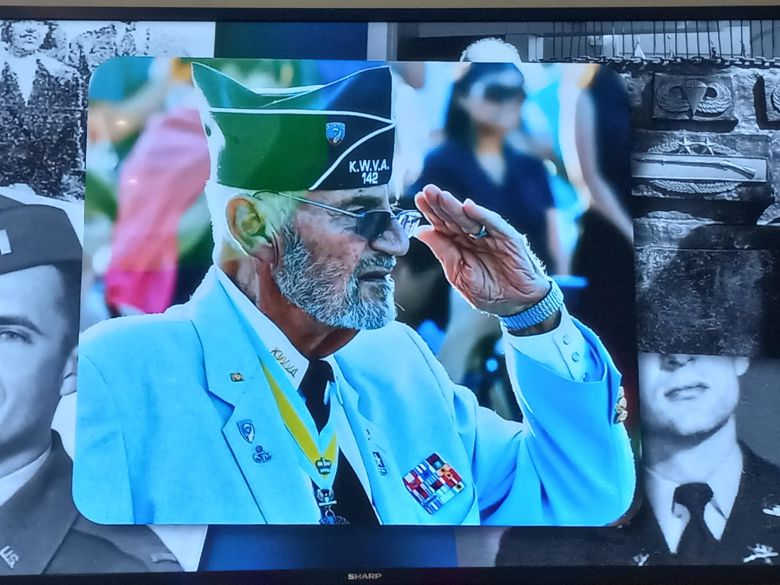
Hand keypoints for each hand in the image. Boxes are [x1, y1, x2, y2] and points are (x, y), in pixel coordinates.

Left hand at [414, 184, 549, 315]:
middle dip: (439, 204)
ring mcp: (491, 235)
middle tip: (427, 191)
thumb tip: (421, 231)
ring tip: (441, 196)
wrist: (517, 304)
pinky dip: (482, 215)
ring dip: (455, 206)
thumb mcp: (459, 275)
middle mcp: (473, 236)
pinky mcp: (508, 238)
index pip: (442, 224)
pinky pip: (494, 224)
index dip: (430, 212)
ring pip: (470, 218)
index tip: (418, 199)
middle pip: (453, 217)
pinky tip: (468, 207)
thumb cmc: (489, 291)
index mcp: (459, 244)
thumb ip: (443, 252)